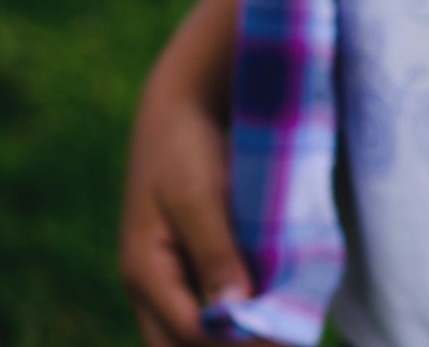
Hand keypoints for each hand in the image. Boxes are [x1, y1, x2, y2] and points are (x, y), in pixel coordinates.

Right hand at [119, 95, 281, 345]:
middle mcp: (150, 284)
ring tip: (283, 330)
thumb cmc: (186, 146)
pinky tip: (273, 307)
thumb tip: (232, 310)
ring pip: (193, 330)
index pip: (189, 331)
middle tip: (283, 337)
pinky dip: (235, 313)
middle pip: (181, 344)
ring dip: (233, 334)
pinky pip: (206, 305)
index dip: (236, 342)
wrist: (182, 106)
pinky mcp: (189, 263)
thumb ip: (215, 254)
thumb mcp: (200, 197)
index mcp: (144, 270)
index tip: (285, 338)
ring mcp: (168, 276)